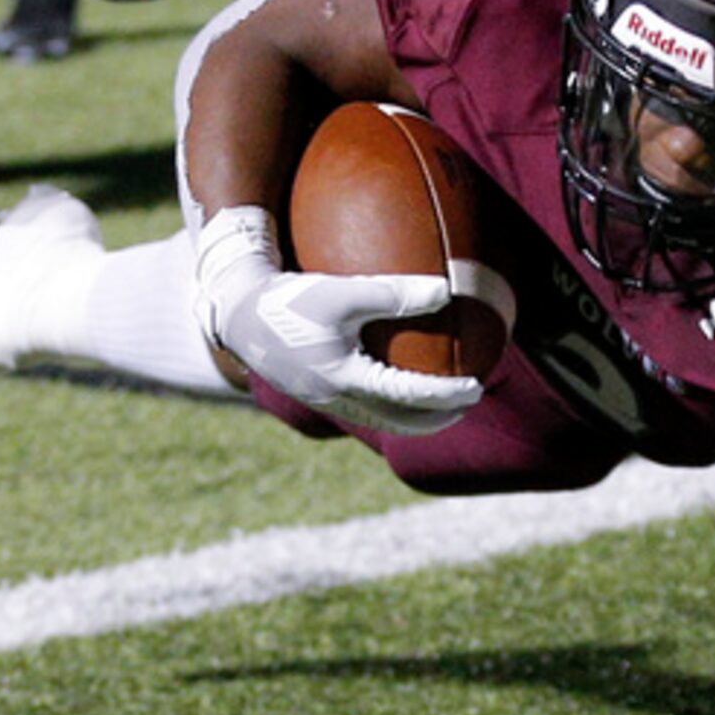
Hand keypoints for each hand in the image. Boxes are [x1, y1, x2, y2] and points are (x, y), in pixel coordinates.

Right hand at [193, 207, 481, 435]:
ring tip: (444, 402)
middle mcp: (335, 399)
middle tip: (471, 399)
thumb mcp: (340, 291)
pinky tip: (402, 385)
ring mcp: (324, 402)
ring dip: (416, 418)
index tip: (476, 387)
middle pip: (399, 423)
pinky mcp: (317, 395)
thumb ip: (392, 292)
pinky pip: (364, 410)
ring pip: (380, 422)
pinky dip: (391, 407)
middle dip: (438, 418)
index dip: (446, 396)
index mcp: (343, 379)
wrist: (238, 315)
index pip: (408, 396)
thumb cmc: (289, 298)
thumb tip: (445, 291)